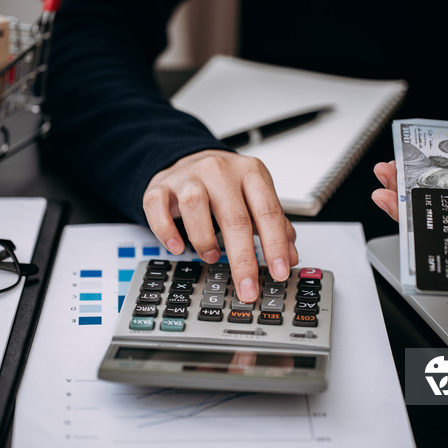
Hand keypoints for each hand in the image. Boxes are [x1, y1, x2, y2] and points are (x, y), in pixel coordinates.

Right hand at [143, 150, 297, 301]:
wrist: (190, 159)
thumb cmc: (226, 184)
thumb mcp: (256, 197)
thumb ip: (275, 225)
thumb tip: (290, 257)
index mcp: (250, 173)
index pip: (267, 211)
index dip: (275, 245)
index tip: (279, 272)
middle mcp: (220, 171)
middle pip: (234, 216)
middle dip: (242, 259)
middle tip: (247, 288)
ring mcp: (188, 176)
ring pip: (194, 204)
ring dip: (204, 238)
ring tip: (211, 257)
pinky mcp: (161, 185)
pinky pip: (157, 206)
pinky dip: (166, 231)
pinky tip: (177, 247)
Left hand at [371, 117, 447, 242]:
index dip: (432, 237)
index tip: (406, 225)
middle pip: (442, 225)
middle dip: (408, 210)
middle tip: (384, 194)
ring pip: (436, 205)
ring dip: (408, 191)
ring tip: (387, 176)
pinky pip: (441, 187)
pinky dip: (420, 177)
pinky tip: (403, 168)